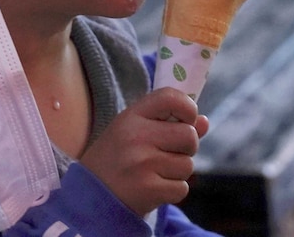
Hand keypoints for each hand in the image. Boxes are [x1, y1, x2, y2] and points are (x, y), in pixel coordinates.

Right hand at [80, 87, 209, 215]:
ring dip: (177, 172)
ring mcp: (142, 163)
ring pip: (188, 165)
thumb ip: (169, 124)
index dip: (187, 108)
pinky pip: (182, 188)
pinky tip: (152, 188)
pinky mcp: (148, 189)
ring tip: (153, 173)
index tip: (185, 120)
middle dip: (186, 148)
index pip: (171, 97)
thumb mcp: (135, 132)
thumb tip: (204, 121)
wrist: (89, 197)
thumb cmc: (116, 159)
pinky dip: (172, 191)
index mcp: (131, 116)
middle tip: (167, 154)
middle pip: (189, 135)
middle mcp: (136, 136)